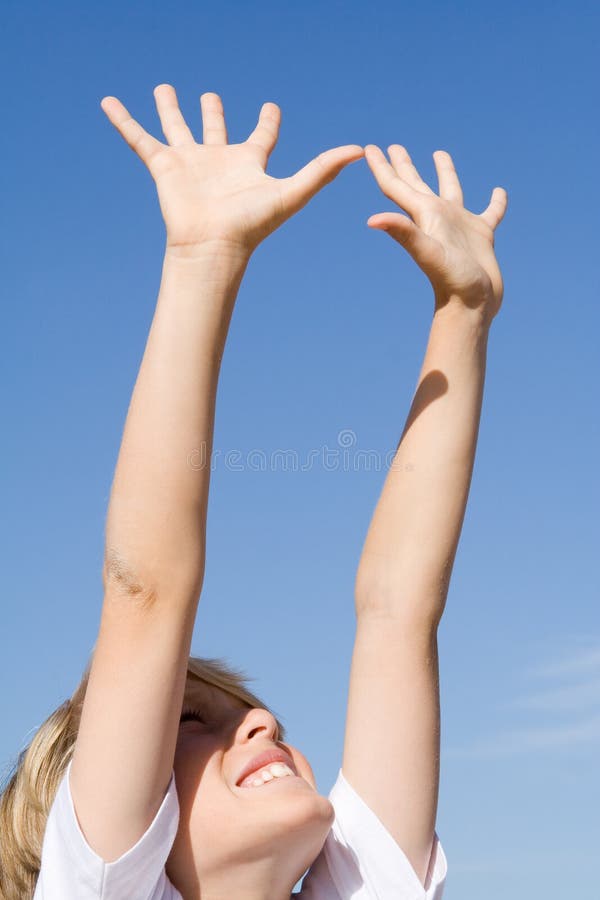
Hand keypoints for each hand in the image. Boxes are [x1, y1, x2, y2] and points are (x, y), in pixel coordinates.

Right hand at [100, 85, 363, 256]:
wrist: (212, 247)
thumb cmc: (252, 225)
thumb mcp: (292, 193)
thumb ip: (323, 171)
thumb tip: (360, 151)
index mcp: (248, 164)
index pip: (261, 137)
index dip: (267, 121)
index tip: (271, 107)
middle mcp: (218, 161)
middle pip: (216, 130)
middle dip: (213, 113)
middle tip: (210, 97)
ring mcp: (189, 163)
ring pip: (176, 128)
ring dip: (170, 109)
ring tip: (164, 88)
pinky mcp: (163, 166)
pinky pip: (138, 138)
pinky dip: (123, 121)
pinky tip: (109, 102)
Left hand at [364, 145, 507, 320]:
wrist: (473, 306)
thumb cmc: (450, 280)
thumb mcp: (427, 252)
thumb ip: (403, 233)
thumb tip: (372, 219)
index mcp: (423, 216)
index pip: (396, 186)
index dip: (382, 166)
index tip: (369, 148)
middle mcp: (439, 217)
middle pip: (417, 183)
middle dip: (404, 164)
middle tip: (395, 146)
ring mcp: (460, 226)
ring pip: (452, 190)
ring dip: (445, 172)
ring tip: (438, 153)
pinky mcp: (483, 236)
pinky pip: (491, 212)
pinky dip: (496, 202)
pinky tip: (498, 192)